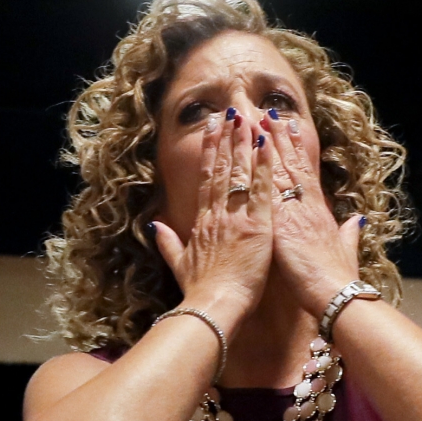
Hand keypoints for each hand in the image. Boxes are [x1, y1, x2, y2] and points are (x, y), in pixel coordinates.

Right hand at [152, 113, 273, 319]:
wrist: (213, 306)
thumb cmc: (200, 291)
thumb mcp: (179, 265)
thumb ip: (167, 242)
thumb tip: (155, 225)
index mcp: (203, 222)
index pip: (206, 180)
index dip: (208, 153)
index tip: (211, 131)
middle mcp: (218, 214)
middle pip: (221, 170)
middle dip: (225, 139)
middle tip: (229, 113)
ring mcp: (236, 218)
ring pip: (239, 174)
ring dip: (242, 144)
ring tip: (245, 118)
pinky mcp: (256, 226)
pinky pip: (261, 190)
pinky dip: (264, 166)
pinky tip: (267, 145)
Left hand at [263, 111, 362, 314]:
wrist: (335, 294)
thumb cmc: (338, 278)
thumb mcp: (347, 252)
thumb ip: (350, 234)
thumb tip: (358, 220)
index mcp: (318, 213)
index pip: (305, 174)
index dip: (296, 151)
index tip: (288, 129)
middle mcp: (306, 206)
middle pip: (290, 165)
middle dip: (278, 138)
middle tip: (267, 113)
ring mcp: (293, 212)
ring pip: (277, 170)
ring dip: (265, 144)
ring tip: (254, 119)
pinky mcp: (280, 223)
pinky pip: (266, 190)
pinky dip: (258, 169)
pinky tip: (249, 152)